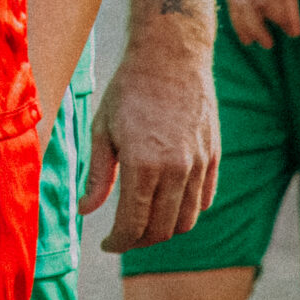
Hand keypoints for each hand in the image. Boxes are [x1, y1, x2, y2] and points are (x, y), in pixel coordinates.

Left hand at [81, 31, 220, 251]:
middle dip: (139, 241)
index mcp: (142, 164)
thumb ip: (98, 176)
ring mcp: (198, 164)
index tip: (107, 244)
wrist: (171, 55)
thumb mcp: (103, 128)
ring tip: (145, 223)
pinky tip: (167, 204)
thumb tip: (86, 211)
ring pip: (186, 220)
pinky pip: (203, 199)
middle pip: (161, 230)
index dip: (118, 242)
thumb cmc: (129, 89)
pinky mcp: (213, 156)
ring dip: (164, 230)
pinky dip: (186, 211)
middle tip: (123, 236)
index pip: (133, 225)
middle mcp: (175, 169)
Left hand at [224, 0, 299, 49]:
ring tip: (290, 33)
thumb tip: (264, 12)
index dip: (238, 21)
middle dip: (250, 27)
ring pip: (261, 0)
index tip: (249, 40)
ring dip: (274, 23)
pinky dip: (287, 15)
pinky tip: (295, 27)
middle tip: (267, 44)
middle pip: (241, 0)